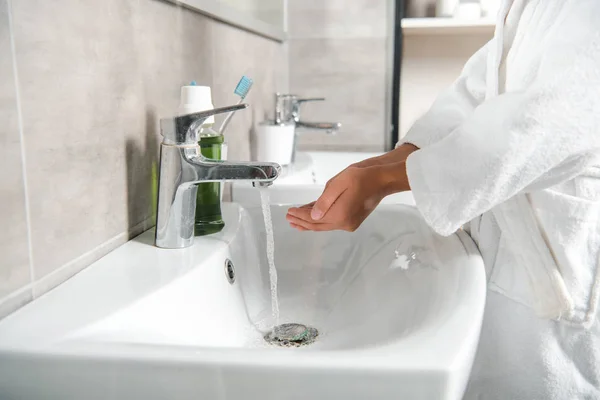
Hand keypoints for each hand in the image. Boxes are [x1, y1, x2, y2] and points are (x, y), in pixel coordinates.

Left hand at [286, 144, 417, 231]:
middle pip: (318, 225)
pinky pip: (332, 221)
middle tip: (289, 217)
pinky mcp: (352, 220)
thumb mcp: (338, 183)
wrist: (382, 179)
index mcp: (339, 215)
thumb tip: (312, 216)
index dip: (299, 216)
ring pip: (324, 224)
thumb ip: (323, 201)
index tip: (289, 212)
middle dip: (302, 221)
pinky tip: (312, 215)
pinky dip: (321, 219)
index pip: (313, 219)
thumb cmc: (362, 177)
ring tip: (296, 218)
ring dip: (310, 221)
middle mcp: (344, 223)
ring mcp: (349, 223)